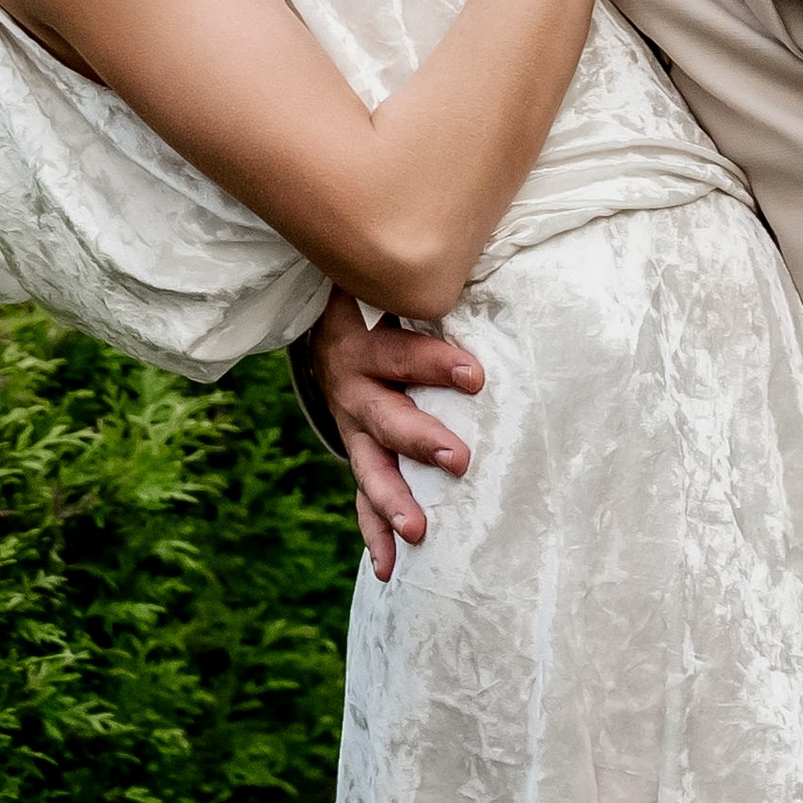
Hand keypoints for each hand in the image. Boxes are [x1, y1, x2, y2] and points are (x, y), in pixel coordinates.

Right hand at [309, 284, 485, 578]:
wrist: (322, 332)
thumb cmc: (376, 303)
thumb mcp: (385, 285)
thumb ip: (426, 275)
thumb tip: (479, 232)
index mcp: (366, 345)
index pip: (402, 351)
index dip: (435, 362)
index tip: (475, 375)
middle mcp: (354, 390)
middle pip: (386, 417)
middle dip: (420, 439)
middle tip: (459, 459)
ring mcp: (353, 430)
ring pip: (371, 467)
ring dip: (393, 500)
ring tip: (419, 529)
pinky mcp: (358, 456)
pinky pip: (362, 501)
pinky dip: (375, 535)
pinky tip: (389, 570)